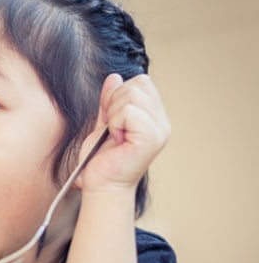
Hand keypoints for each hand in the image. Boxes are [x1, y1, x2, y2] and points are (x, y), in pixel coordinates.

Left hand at [76, 74, 170, 192]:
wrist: (100, 184)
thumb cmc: (101, 160)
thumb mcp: (103, 123)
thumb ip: (109, 101)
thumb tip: (114, 77)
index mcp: (153, 117)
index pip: (142, 82)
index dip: (118, 94)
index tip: (110, 119)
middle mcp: (161, 122)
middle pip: (138, 84)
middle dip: (114, 102)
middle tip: (112, 128)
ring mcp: (159, 130)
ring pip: (132, 95)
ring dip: (114, 114)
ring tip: (114, 134)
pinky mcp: (151, 138)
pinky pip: (129, 111)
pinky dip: (115, 123)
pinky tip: (117, 139)